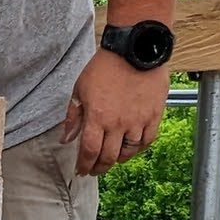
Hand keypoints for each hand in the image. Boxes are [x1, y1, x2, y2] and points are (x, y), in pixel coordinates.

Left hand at [64, 50, 169, 174]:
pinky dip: (138, 149)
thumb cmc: (105, 67)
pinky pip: (147, 141)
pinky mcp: (154, 115)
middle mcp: (118, 124)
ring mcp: (138, 121)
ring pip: (128, 152)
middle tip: (94, 170)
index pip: (89, 151)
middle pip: (108, 156)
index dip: (84, 165)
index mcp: (97, 117)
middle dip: (99, 167)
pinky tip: (131, 149)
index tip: (81, 170)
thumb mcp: (80, 89)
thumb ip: (73, 116)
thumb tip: (66, 139)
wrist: (134, 49)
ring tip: (112, 160)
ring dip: (118, 160)